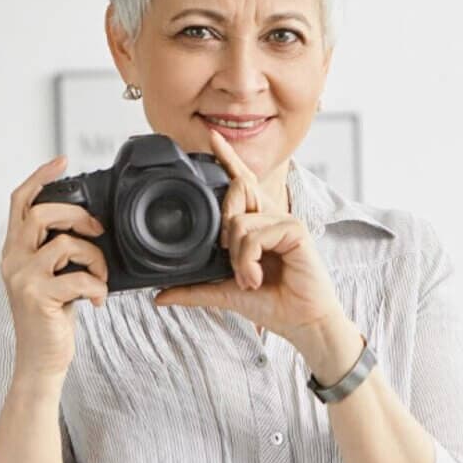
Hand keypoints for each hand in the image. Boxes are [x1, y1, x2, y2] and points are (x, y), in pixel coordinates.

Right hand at [1, 156, 109, 379]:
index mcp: (15, 251)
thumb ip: (58, 253)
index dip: (40, 177)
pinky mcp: (39, 297)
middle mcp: (12, 259)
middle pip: (42, 213)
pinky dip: (98, 288)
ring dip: (96, 259)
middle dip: (78, 216)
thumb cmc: (51, 319)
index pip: (20, 202)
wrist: (41, 361)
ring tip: (100, 278)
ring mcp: (23, 278)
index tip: (62, 161)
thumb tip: (90, 228)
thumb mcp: (51, 278)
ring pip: (66, 244)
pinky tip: (98, 301)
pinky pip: (80, 278)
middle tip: (98, 233)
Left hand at [153, 129, 344, 346]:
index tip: (212, 140)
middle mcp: (272, 217)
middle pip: (236, 191)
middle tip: (230, 259)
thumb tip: (160, 295)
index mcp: (259, 224)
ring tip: (248, 279)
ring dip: (236, 257)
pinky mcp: (295, 230)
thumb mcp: (226, 294)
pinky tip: (256, 278)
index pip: (242, 183)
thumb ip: (195, 289)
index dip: (228, 160)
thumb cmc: (274, 304)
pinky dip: (248, 260)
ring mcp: (285, 220)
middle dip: (222, 223)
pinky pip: (256, 234)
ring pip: (239, 221)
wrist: (302, 322)